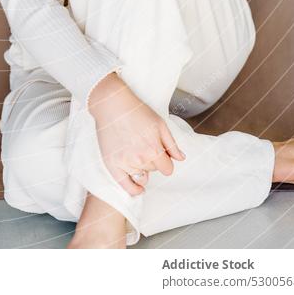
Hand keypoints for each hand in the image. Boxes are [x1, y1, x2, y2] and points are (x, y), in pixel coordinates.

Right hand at [88, 72, 185, 196]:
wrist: (112, 105)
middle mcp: (140, 159)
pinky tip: (138, 187)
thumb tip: (181, 158)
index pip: (167, 169)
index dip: (165, 161)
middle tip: (143, 145)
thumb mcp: (159, 124)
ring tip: (135, 155)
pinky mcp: (112, 165)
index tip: (160, 154)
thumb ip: (171, 144)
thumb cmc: (136, 111)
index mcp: (154, 149)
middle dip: (152, 161)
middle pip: (154, 171)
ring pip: (142, 177)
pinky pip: (126, 187)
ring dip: (142, 169)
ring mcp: (125, 163)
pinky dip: (134, 189)